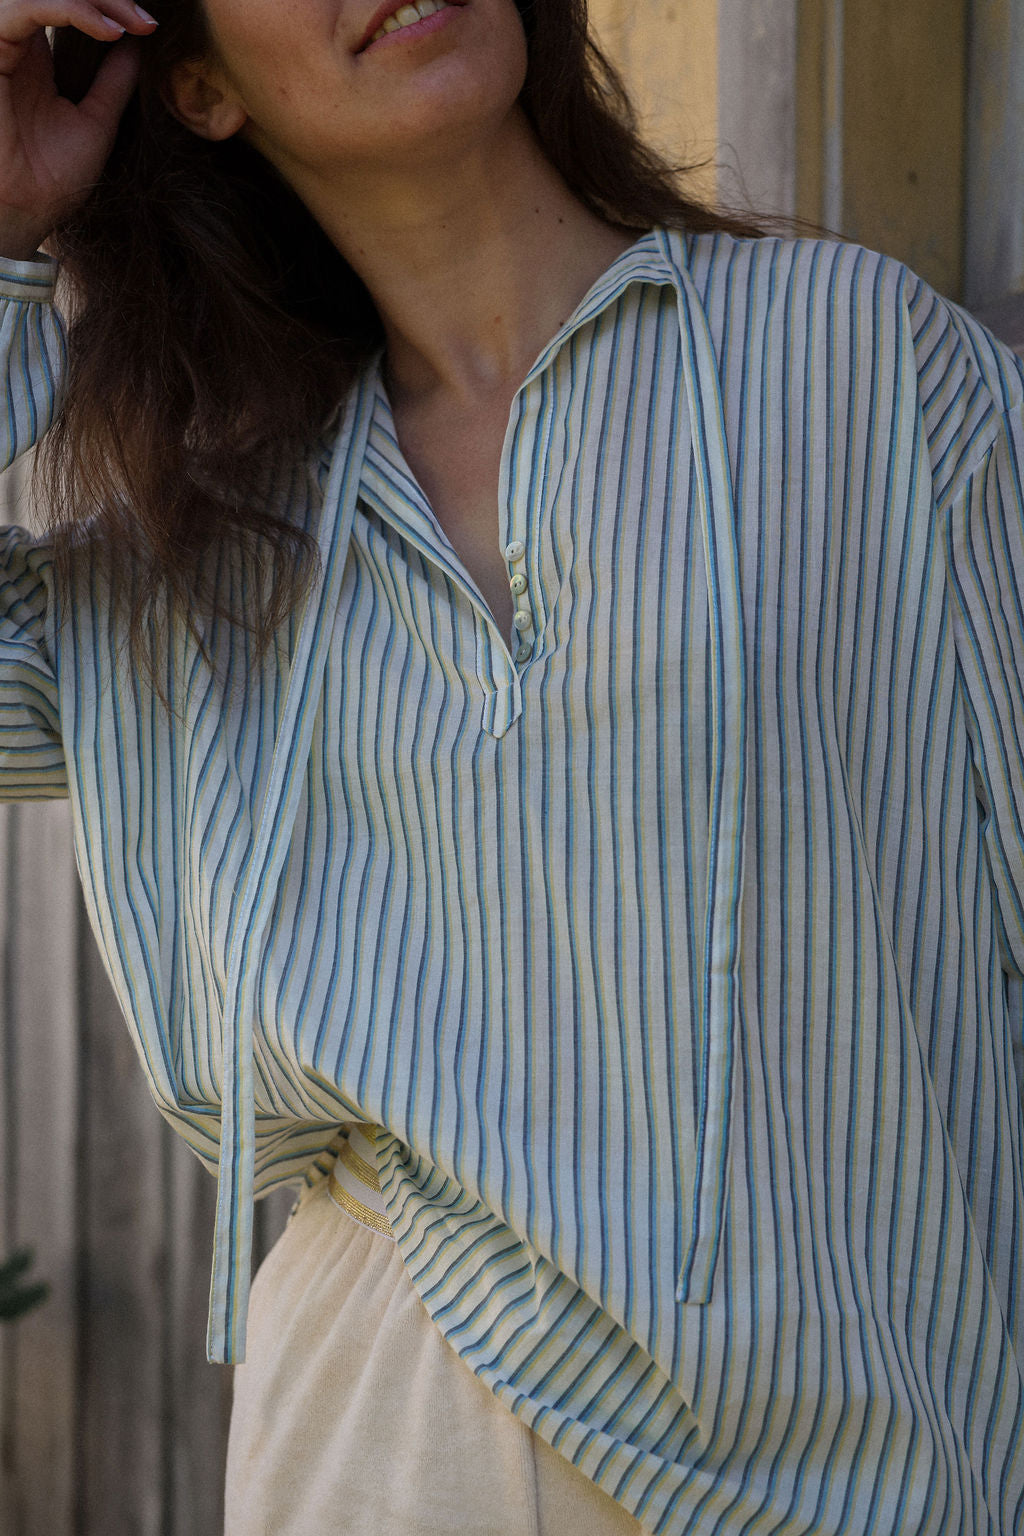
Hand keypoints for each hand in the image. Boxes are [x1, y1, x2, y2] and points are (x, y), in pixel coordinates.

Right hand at [0, 0, 157, 259]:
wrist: (24, 213)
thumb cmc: (51, 180)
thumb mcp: (96, 123)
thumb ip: (113, 83)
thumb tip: (138, 45)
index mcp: (35, 56)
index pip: (70, 5)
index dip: (111, 6)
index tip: (150, 26)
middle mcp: (17, 42)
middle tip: (145, 19)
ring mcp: (3, 43)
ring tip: (129, 22)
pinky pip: (23, 7)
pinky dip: (69, 9)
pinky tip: (106, 30)